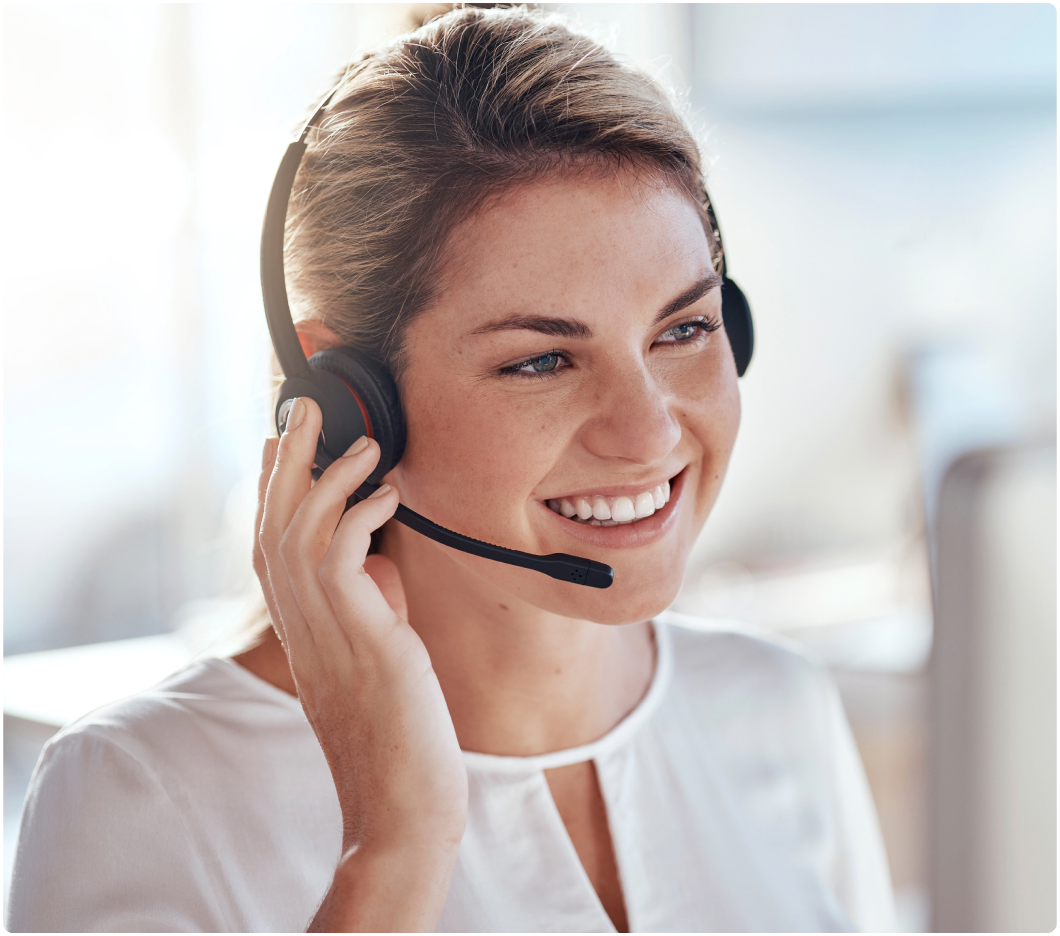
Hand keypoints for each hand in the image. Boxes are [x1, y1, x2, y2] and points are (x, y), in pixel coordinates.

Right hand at [255, 397, 466, 930]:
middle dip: (286, 461)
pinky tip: (389, 493)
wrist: (401, 801)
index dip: (271, 488)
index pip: (269, 542)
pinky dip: (362, 514)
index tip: (282, 442)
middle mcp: (299, 623)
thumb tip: (380, 557)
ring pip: (300, 530)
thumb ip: (369, 604)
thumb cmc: (395, 730)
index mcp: (300, 626)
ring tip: (362, 439)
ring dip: (328, 475)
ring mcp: (324, 630)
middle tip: (301, 408)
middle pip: (273, 523)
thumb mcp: (377, 653)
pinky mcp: (359, 636)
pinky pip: (343, 556)